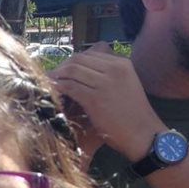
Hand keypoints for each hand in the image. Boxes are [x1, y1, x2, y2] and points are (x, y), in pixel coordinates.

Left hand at [50, 43, 164, 159]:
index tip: (61, 71)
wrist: (143, 133)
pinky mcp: (95, 98)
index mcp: (122, 63)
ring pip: (72, 71)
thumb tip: (83, 74)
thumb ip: (107, 76)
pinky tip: (50, 92)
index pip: (89, 54)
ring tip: (46, 83)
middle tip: (50, 77)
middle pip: (78, 60)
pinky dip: (57, 87)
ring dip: (56, 76)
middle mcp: (114, 68)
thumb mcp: (124, 85)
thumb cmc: (132, 113)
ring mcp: (105, 82)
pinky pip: (70, 87)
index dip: (71, 62)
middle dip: (61, 67)